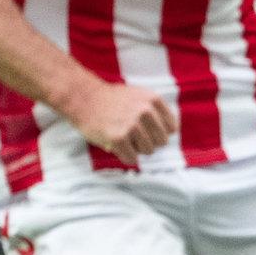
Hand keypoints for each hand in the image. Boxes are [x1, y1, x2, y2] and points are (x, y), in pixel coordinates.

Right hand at [62, 76, 176, 159]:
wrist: (83, 98)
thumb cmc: (111, 100)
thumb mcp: (138, 95)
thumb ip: (155, 110)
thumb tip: (171, 132)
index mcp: (153, 100)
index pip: (172, 128)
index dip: (159, 132)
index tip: (147, 131)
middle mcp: (145, 111)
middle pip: (161, 142)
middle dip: (148, 142)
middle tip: (132, 135)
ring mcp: (132, 125)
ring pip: (148, 151)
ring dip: (136, 148)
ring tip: (123, 137)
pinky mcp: (118, 138)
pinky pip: (132, 158)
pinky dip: (125, 156)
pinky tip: (116, 145)